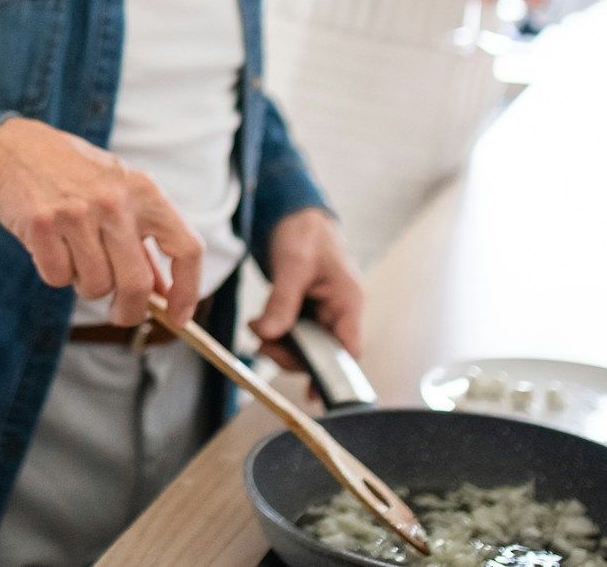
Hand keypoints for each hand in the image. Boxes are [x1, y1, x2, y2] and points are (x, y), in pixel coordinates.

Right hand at [0, 117, 203, 326]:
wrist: (16, 148)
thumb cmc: (75, 176)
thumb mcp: (119, 194)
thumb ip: (142, 242)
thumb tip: (163, 295)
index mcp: (145, 191)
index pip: (186, 248)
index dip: (187, 290)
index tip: (177, 317)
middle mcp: (115, 201)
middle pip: (137, 284)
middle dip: (129, 311)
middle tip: (119, 313)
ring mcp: (77, 212)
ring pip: (95, 286)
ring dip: (85, 284)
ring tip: (75, 255)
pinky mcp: (42, 224)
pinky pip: (58, 278)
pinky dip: (55, 273)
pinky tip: (51, 246)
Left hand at [250, 208, 363, 371]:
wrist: (296, 213)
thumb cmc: (305, 232)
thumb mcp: (292, 264)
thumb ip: (282, 301)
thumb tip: (267, 334)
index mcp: (349, 301)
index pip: (349, 350)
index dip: (335, 375)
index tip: (314, 392)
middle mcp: (340, 311)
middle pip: (324, 353)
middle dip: (292, 355)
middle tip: (262, 345)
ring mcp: (324, 312)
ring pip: (306, 345)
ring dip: (280, 344)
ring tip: (256, 329)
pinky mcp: (308, 310)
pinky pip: (295, 332)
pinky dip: (277, 332)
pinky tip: (260, 324)